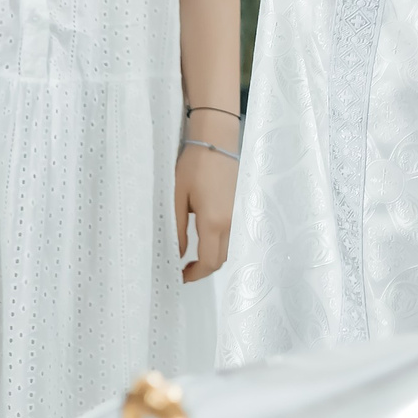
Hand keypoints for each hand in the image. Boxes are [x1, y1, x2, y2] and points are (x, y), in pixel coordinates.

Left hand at [175, 111, 238, 281]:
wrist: (216, 140)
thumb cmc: (194, 165)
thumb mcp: (177, 198)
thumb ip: (177, 229)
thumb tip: (177, 254)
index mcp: (214, 221)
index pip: (209, 261)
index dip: (195, 275)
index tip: (180, 276)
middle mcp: (231, 222)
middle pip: (221, 259)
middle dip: (204, 269)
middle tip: (184, 269)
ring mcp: (239, 214)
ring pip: (229, 248)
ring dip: (212, 257)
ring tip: (193, 255)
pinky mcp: (241, 207)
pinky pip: (233, 235)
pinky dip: (220, 244)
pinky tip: (206, 238)